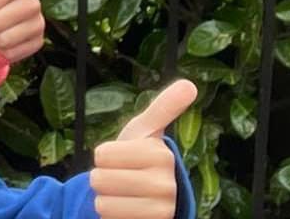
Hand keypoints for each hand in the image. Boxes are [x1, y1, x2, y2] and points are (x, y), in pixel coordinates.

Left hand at [92, 80, 197, 218]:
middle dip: (102, 180)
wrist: (149, 200)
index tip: (122, 159)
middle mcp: (166, 185)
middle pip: (99, 179)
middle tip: (121, 180)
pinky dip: (112, 218)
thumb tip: (190, 84)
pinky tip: (127, 213)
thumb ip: (164, 108)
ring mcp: (160, 211)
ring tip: (123, 197)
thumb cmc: (140, 161)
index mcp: (162, 156)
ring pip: (103, 204)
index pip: (101, 154)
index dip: (104, 156)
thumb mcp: (147, 133)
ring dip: (106, 201)